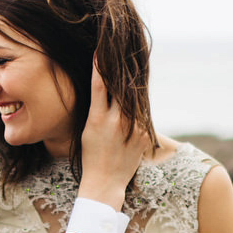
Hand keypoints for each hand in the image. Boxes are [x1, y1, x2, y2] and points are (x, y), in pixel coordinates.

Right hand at [78, 64, 151, 208]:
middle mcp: (116, 121)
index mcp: (97, 119)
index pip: (99, 85)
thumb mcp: (88, 130)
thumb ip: (97, 109)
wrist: (105, 182)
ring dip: (132, 86)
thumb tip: (105, 89)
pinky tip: (136, 99)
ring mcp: (132, 128)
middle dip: (121, 71)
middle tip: (122, 55)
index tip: (101, 50)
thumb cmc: (92, 155)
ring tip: (132, 70)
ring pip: (135, 98)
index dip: (100, 65)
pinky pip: (143, 113)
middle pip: (121, 87)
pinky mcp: (144, 135)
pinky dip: (139, 105)